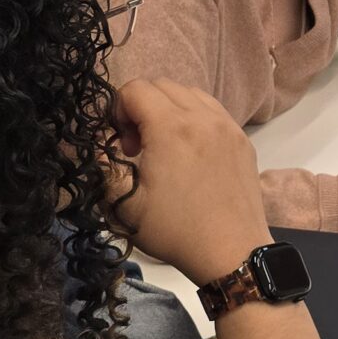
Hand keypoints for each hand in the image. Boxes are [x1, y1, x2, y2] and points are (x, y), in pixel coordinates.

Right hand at [104, 79, 273, 282]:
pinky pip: (213, 111)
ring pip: (190, 93)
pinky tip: (191, 154)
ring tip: (166, 148)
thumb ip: (101, 163)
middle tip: (140, 148)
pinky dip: (195, 119)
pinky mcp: (243, 140)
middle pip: (162, 85)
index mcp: (173, 127)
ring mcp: (228, 126)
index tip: (123, 147)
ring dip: (170, 110)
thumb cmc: (175, 230)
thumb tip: (94, 141)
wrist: (231, 253)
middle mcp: (204, 117)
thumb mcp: (123, 202)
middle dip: (142, 108)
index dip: (118, 111)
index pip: (135, 88)